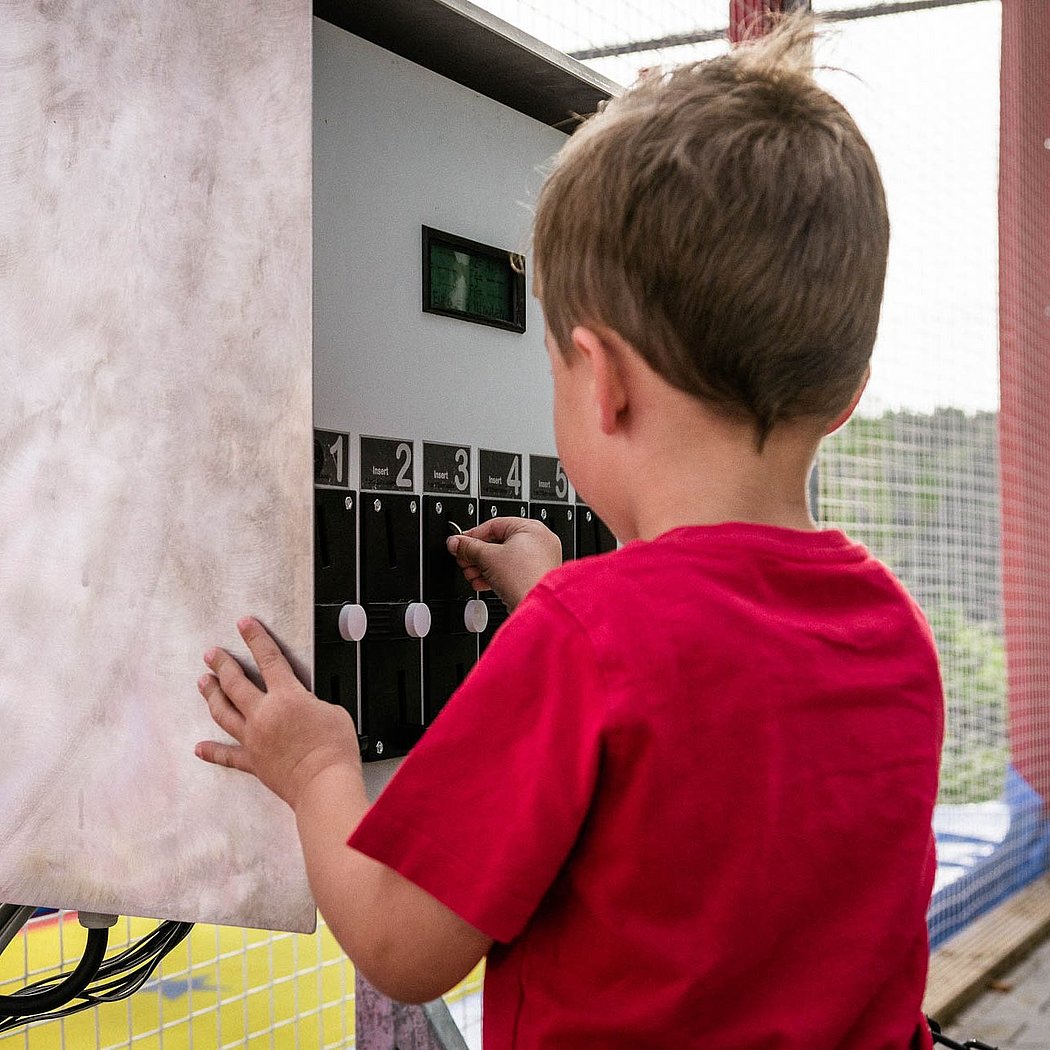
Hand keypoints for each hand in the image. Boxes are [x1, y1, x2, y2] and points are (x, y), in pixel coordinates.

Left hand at [195, 617, 360, 811]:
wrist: (324, 783)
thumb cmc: (333, 750)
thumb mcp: (333, 711)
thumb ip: (312, 703)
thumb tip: (305, 706)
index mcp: (287, 697)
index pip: (268, 659)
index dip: (256, 638)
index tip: (244, 625)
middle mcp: (264, 714)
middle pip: (235, 683)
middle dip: (222, 664)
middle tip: (212, 654)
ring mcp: (254, 738)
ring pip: (224, 712)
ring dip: (212, 695)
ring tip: (203, 683)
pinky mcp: (253, 762)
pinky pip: (227, 755)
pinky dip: (212, 751)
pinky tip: (200, 747)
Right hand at [447, 517, 561, 611]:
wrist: (538, 607)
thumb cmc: (524, 578)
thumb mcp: (487, 557)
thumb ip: (468, 547)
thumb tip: (455, 543)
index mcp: (530, 528)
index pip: (493, 525)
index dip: (472, 536)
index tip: (458, 544)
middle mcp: (538, 541)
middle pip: (498, 543)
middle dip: (476, 555)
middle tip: (464, 560)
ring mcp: (539, 560)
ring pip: (503, 558)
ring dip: (483, 567)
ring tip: (471, 574)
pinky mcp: (535, 576)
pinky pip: (511, 571)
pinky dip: (495, 575)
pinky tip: (481, 582)